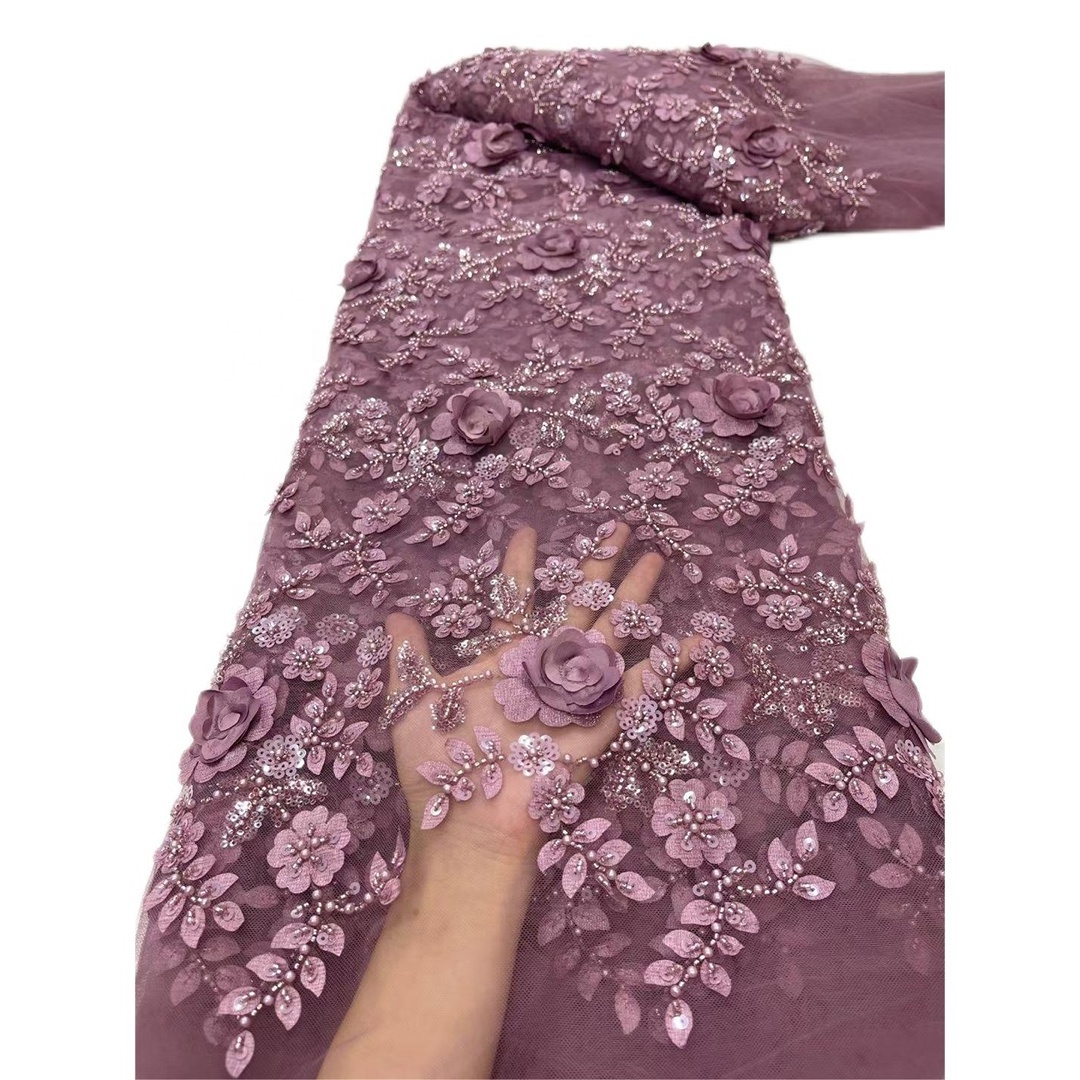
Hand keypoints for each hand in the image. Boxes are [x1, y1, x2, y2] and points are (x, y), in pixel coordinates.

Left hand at [383, 521, 701, 867]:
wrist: (471, 822)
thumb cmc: (439, 767)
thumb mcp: (411, 701)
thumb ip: (408, 657)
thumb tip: (394, 615)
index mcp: (503, 661)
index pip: (516, 599)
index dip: (521, 567)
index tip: (526, 532)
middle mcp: (544, 670)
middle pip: (577, 605)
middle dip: (596, 566)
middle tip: (616, 526)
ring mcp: (576, 693)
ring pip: (612, 631)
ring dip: (635, 596)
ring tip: (655, 558)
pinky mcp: (602, 721)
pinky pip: (642, 688)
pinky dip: (672, 663)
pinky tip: (698, 636)